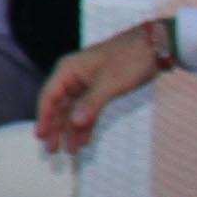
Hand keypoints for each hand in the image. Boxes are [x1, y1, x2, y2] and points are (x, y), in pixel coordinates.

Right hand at [39, 26, 165, 152]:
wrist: (156, 46)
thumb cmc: (130, 58)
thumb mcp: (111, 82)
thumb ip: (91, 103)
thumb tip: (75, 123)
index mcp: (69, 70)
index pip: (49, 96)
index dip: (44, 117)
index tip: (40, 136)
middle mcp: (74, 77)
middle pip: (59, 106)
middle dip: (56, 128)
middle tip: (53, 150)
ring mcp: (87, 84)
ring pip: (74, 111)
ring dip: (72, 130)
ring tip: (71, 150)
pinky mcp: (100, 89)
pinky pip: (89, 110)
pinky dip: (87, 124)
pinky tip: (85, 139)